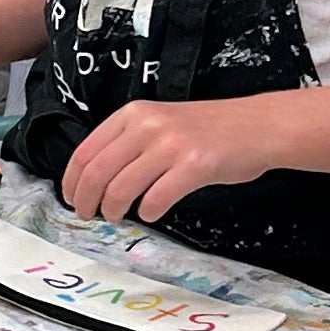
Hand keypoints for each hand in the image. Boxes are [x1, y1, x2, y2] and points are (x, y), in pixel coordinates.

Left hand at [59, 97, 272, 225]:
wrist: (258, 126)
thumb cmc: (209, 130)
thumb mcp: (161, 123)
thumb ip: (130, 143)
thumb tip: (95, 180)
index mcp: (133, 114)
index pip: (86, 151)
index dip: (72, 182)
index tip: (71, 199)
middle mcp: (148, 125)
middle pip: (97, 172)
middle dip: (86, 201)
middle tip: (87, 216)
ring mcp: (171, 145)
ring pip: (122, 188)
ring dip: (113, 210)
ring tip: (117, 217)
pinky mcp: (194, 165)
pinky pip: (156, 199)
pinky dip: (148, 213)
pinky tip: (152, 212)